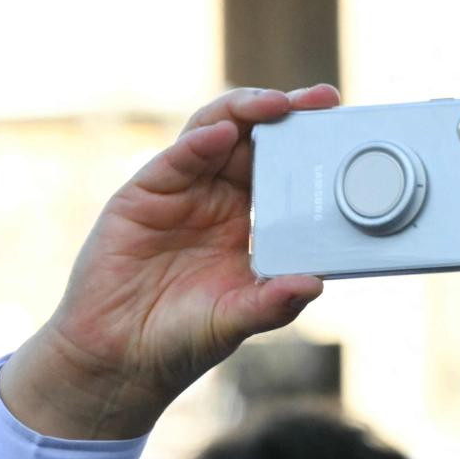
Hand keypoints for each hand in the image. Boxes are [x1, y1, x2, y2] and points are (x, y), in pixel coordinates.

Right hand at [0, 84, 340, 440]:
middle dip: (287, 115)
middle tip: (322, 101)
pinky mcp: (144, 194)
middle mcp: (217, 200)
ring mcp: (181, 193)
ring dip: (247, 114)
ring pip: (218, 134)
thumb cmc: (182, 340)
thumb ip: (274, 303)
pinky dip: (201, 142)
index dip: (309, 149)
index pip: (283, 172)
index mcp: (247, 225)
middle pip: (255, 140)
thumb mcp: (237, 322)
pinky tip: (223, 135)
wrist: (118, 357)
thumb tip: (316, 283)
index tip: (340, 131)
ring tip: (276, 106)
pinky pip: (177, 158)